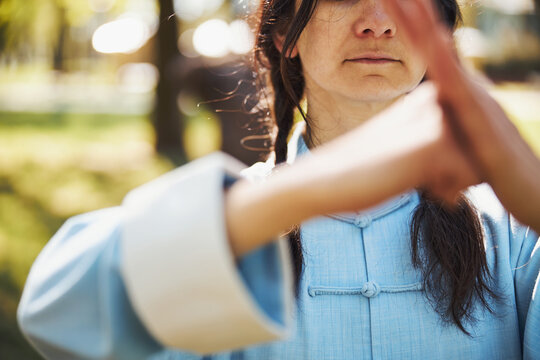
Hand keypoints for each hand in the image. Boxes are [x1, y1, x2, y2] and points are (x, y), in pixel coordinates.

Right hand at [226, 83, 478, 256]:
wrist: (324, 181)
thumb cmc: (360, 171)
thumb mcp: (400, 148)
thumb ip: (430, 141)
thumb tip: (471, 160)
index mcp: (424, 99)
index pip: (470, 133)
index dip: (457, 158)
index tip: (426, 170)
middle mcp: (433, 101)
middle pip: (479, 147)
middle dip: (461, 170)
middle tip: (431, 182)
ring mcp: (433, 119)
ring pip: (479, 161)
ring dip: (458, 182)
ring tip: (430, 187)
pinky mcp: (432, 142)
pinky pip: (470, 175)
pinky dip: (449, 192)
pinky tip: (428, 194)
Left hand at [381, 0, 539, 231]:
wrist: (531, 191)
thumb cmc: (491, 170)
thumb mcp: (456, 147)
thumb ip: (439, 130)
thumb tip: (425, 124)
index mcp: (457, 95)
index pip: (427, 55)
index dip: (409, 29)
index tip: (391, 3)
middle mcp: (468, 90)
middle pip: (434, 47)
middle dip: (414, 17)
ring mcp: (476, 101)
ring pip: (445, 59)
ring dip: (425, 29)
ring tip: (408, 0)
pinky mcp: (482, 120)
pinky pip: (460, 87)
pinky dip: (446, 63)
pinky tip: (433, 42)